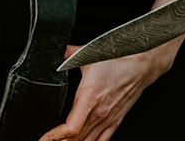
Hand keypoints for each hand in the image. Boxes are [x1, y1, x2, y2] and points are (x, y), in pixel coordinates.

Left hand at [37, 41, 178, 140]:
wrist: (142, 64)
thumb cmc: (118, 59)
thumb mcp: (88, 53)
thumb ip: (69, 54)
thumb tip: (56, 52)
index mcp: (89, 98)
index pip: (71, 129)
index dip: (55, 137)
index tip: (43, 140)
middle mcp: (98, 113)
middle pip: (76, 140)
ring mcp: (107, 119)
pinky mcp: (115, 121)